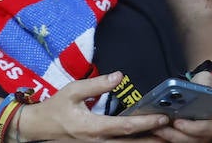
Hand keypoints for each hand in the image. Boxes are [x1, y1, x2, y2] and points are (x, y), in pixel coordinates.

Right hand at [21, 72, 170, 141]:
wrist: (38, 128)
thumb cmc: (55, 108)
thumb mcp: (73, 91)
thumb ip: (97, 84)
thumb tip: (119, 76)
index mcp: (93, 128)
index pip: (125, 127)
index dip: (146, 123)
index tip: (163, 118)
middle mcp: (98, 141)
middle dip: (153, 138)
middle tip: (173, 131)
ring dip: (145, 142)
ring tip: (166, 136)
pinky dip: (133, 142)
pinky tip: (145, 138)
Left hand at [141, 71, 211, 142]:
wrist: (206, 87)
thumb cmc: (206, 84)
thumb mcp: (206, 78)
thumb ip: (202, 84)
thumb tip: (193, 89)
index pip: (209, 126)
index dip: (193, 127)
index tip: (177, 122)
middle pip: (196, 138)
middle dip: (177, 134)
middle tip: (161, 127)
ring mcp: (203, 134)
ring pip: (187, 141)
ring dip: (171, 136)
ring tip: (156, 128)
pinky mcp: (192, 135)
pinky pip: (181, 140)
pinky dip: (170, 136)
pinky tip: (158, 129)